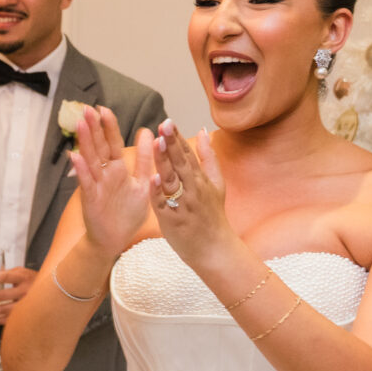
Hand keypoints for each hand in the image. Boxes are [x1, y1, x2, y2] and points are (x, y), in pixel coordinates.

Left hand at [0, 266, 36, 325]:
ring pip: (6, 309)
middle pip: (4, 295)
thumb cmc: (34, 281)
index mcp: (24, 278)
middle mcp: (26, 290)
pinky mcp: (27, 314)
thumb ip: (8, 272)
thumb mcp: (23, 272)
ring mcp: (27, 304)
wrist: (53, 291)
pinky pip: (11, 319)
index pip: (5, 277)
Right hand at [64, 105, 158, 256]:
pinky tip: (75, 157)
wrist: (116, 239)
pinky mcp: (91, 199)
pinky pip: (86, 182)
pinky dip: (81, 170)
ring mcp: (96, 185)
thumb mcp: (142, 183)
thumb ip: (145, 159)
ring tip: (81, 125)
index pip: (113, 142)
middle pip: (98, 146)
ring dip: (85, 143)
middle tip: (87, 109)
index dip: (108, 126)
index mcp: (118, 168)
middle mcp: (105, 173)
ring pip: (90, 160)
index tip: (104, 109)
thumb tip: (149, 133)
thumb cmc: (127, 213)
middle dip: (93, 128)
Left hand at [151, 124, 236, 264]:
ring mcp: (183, 204)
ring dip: (165, 162)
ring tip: (158, 144)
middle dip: (172, 143)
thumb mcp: (217, 184)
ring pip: (171, 180)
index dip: (178, 138)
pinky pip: (164, 204)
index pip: (187, 154)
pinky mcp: (173, 220)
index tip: (169, 121)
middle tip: (164, 125)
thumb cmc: (212, 216)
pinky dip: (160, 192)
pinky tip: (154, 178)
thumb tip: (203, 131)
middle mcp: (193, 189)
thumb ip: (208, 157)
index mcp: (200, 179)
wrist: (214, 249)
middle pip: (180, 163)